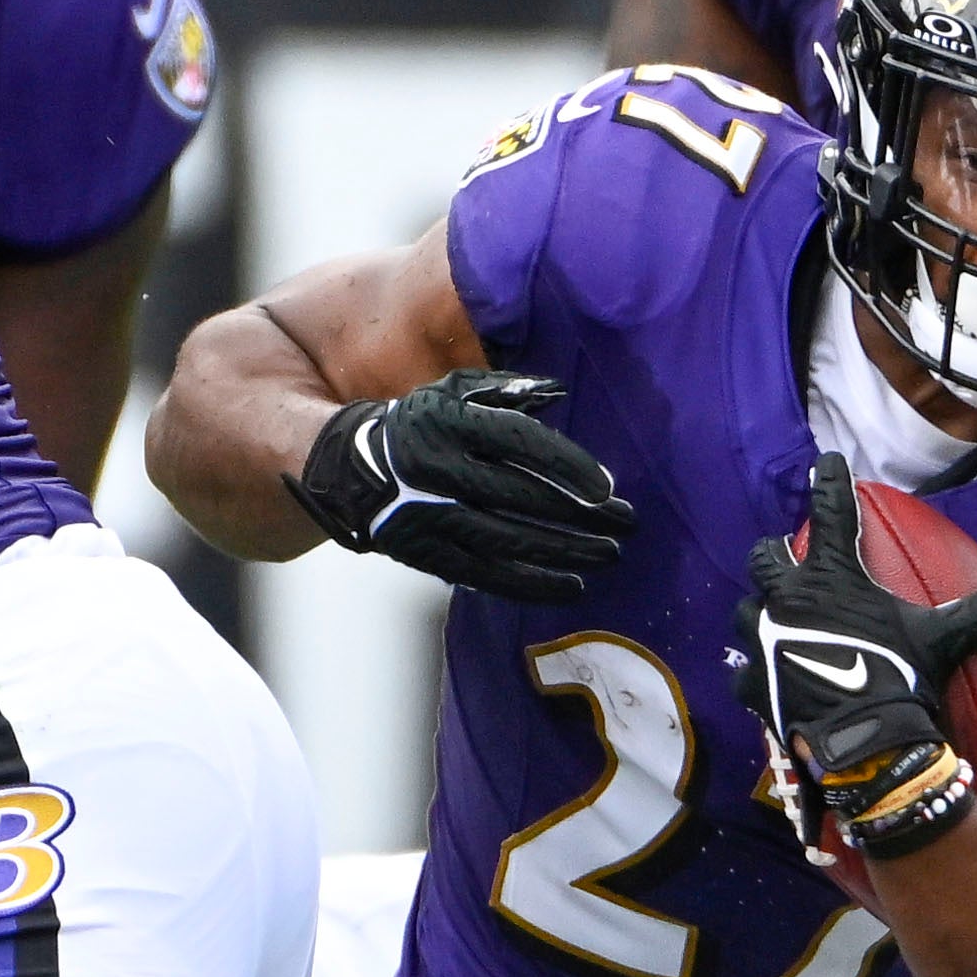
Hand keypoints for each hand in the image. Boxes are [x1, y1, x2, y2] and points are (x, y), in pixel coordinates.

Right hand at [290, 369, 633, 602]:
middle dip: (582, 514)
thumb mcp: (453, 392)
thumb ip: (507, 390)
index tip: (606, 487)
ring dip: (567, 551)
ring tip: (610, 555)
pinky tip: (572, 586)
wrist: (348, 469)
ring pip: (510, 540)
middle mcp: (441, 470)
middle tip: (627, 524)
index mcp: (451, 423)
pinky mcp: (426, 553)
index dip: (567, 466)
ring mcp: (431, 516)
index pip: (520, 444)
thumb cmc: (419, 423)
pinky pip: (486, 574)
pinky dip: (532, 584)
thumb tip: (560, 391)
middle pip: (523, 497)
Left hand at [735, 456, 976, 859]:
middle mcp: (786, 599)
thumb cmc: (898, 679)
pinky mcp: (750, 681)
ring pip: (746, 608)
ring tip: (774, 618)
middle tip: (787, 556)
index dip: (831, 481)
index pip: (832, 512)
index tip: (827, 460)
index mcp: (831, 577)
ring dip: (760, 608)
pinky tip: (769, 674)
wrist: (860, 743)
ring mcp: (760, 639)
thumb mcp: (942, 642)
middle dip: (775, 554)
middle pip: (767, 557)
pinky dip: (756, 667)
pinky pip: (744, 667)